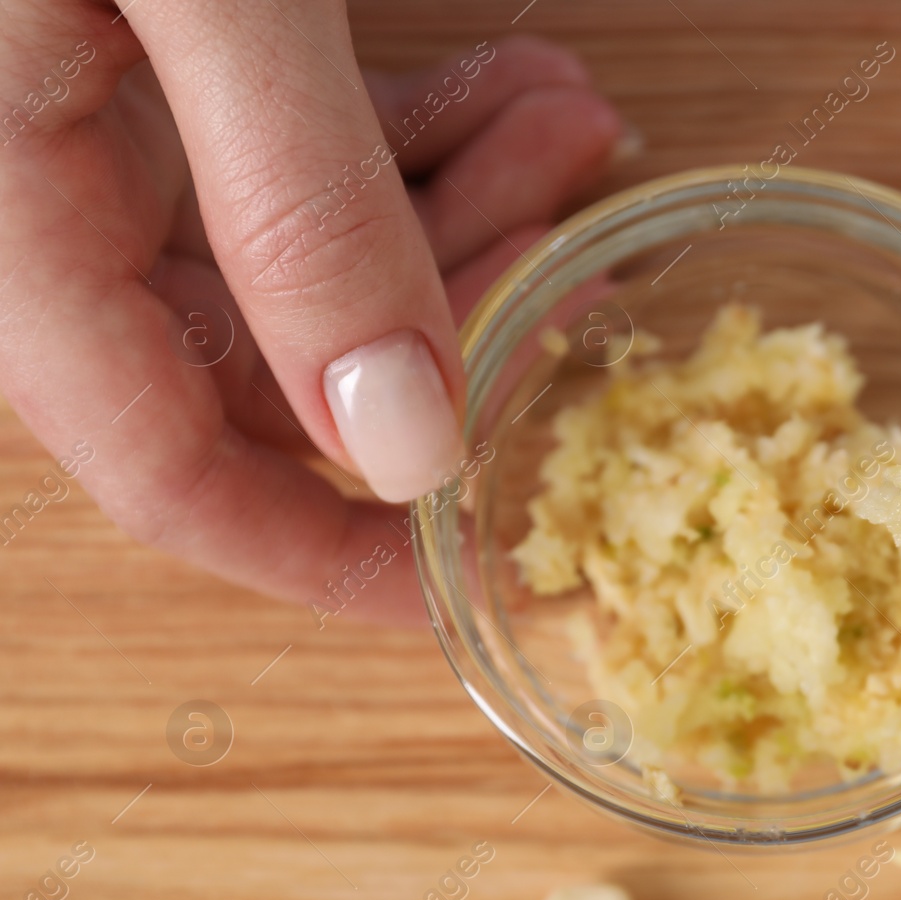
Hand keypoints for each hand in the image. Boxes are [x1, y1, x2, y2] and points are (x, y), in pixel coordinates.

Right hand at [0, 3, 622, 622]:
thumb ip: (299, 204)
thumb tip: (405, 432)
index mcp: (10, 228)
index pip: (171, 478)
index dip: (337, 555)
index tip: (479, 577)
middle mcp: (52, 203)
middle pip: (279, 362)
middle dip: (459, 325)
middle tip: (585, 268)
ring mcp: (106, 131)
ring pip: (316, 254)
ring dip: (471, 206)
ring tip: (579, 128)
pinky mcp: (156, 64)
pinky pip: (299, 152)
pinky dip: (419, 133)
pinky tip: (518, 90)